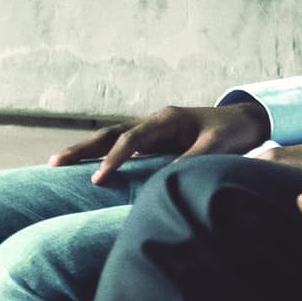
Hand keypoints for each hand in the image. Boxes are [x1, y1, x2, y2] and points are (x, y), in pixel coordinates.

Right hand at [46, 99, 269, 183]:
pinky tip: (89, 165)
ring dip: (87, 149)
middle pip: (110, 133)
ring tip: (59, 161)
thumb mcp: (216, 147)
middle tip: (55, 161)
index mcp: (165, 119)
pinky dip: (103, 154)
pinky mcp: (156, 139)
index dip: (113, 159)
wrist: (247, 120)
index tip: (97, 179)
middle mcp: (154, 121)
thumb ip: (191, 160)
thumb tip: (165, 180)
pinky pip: (123, 146)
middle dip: (82, 147)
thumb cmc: (232, 132)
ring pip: (113, 137)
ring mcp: (153, 129)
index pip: (131, 139)